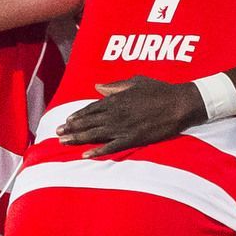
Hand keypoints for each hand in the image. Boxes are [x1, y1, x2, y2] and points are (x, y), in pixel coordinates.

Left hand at [59, 76, 206, 153]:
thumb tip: (97, 86)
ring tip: (63, 142)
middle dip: (71, 128)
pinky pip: (111, 146)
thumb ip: (115, 85)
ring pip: (95, 133)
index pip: (91, 109)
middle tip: (56, 133)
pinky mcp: (133, 138)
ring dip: (77, 138)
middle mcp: (116, 113)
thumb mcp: (136, 81)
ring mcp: (123, 126)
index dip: (77, 115)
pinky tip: (85, 154)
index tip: (66, 120)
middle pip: (88, 122)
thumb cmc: (160, 90)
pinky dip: (97, 150)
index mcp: (116, 99)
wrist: (179, 103)